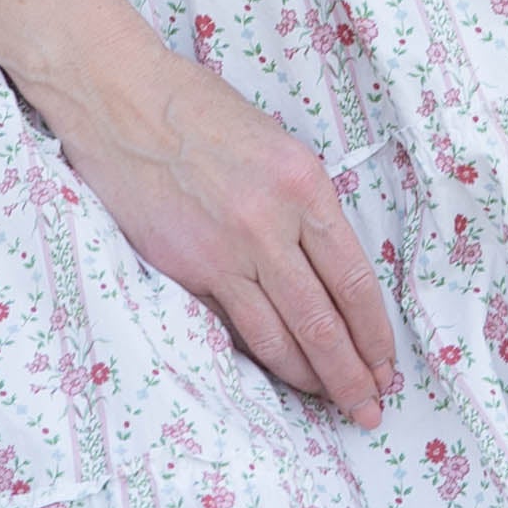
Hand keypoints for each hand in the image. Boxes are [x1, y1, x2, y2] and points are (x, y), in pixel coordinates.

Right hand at [33, 37, 396, 426]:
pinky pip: (232, 327)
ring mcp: (227, 252)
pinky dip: (258, 357)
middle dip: (353, 374)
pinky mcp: (186, 269)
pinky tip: (275, 375)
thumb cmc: (197, 108)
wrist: (121, 98)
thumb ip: (300, 203)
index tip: (386, 363)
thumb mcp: (273, 142)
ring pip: (281, 338)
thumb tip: (322, 265)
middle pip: (324, 321)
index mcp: (304, 182)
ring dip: (310, 379)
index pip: (354, 278)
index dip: (374, 332)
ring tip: (331, 403)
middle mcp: (272, 223)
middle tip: (370, 409)